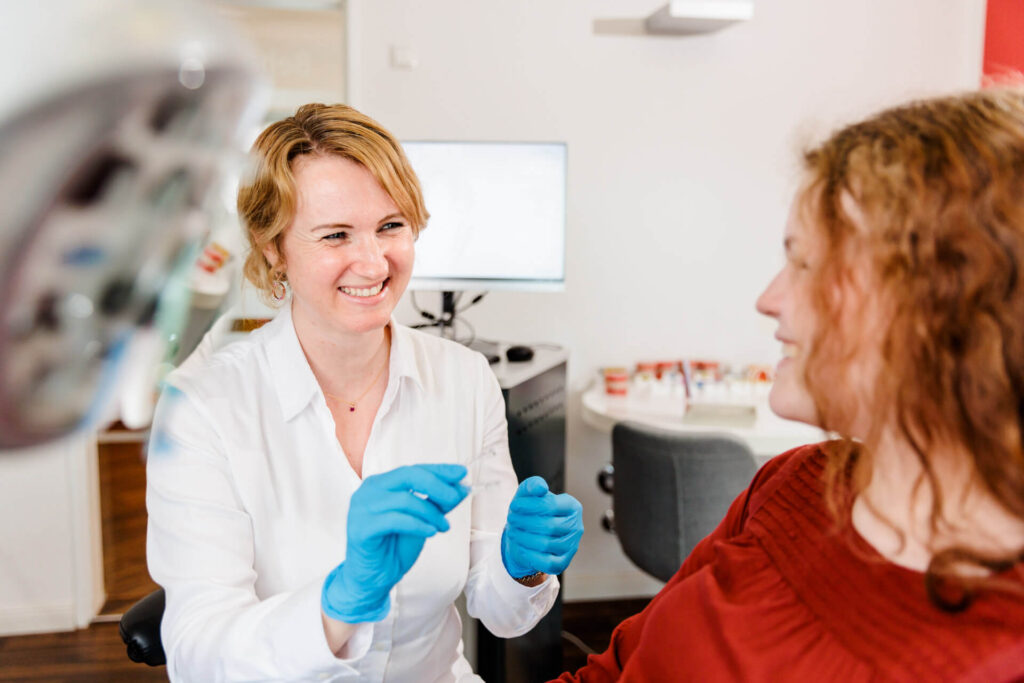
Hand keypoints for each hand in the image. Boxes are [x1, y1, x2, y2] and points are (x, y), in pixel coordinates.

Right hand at [322, 463, 468, 622]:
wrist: (374, 578)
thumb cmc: (395, 546)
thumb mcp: (423, 520)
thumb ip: (438, 502)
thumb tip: (462, 487)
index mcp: (381, 483)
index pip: (414, 469)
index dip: (440, 470)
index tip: (462, 473)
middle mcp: (368, 490)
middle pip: (407, 475)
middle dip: (437, 485)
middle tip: (456, 498)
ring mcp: (361, 508)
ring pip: (404, 499)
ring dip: (431, 513)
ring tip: (444, 526)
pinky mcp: (361, 528)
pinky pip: (395, 520)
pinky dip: (418, 525)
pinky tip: (431, 532)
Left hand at [500, 476, 583, 579]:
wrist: (529, 533)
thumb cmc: (531, 510)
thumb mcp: (529, 493)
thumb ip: (533, 485)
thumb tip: (540, 487)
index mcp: (573, 507)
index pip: (552, 506)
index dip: (530, 506)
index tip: (514, 506)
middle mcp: (577, 527)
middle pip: (550, 526)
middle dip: (525, 522)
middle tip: (510, 519)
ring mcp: (572, 546)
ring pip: (547, 545)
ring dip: (524, 538)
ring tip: (512, 531)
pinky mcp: (563, 562)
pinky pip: (548, 564)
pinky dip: (532, 556)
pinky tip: (520, 547)